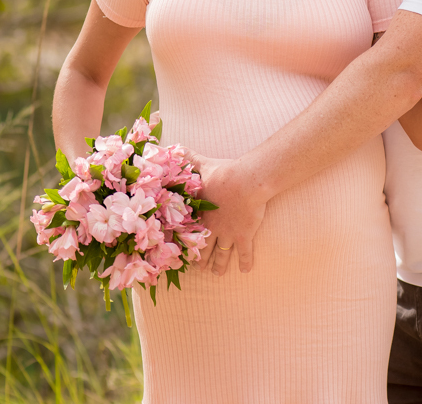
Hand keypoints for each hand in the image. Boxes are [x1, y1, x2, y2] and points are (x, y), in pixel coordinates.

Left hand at [183, 149, 267, 275]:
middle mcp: (212, 228)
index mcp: (201, 214)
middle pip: (204, 248)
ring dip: (219, 265)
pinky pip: (244, 253)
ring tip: (218, 273)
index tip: (181, 250)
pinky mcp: (244, 235)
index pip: (189, 232)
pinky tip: (246, 270)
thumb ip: (189, 159)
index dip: (185, 242)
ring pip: (222, 254)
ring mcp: (228, 234)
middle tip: (199, 268)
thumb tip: (176, 148)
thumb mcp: (203, 165)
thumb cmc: (223, 173)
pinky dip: (245, 262)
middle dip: (200, 259)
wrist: (246, 181)